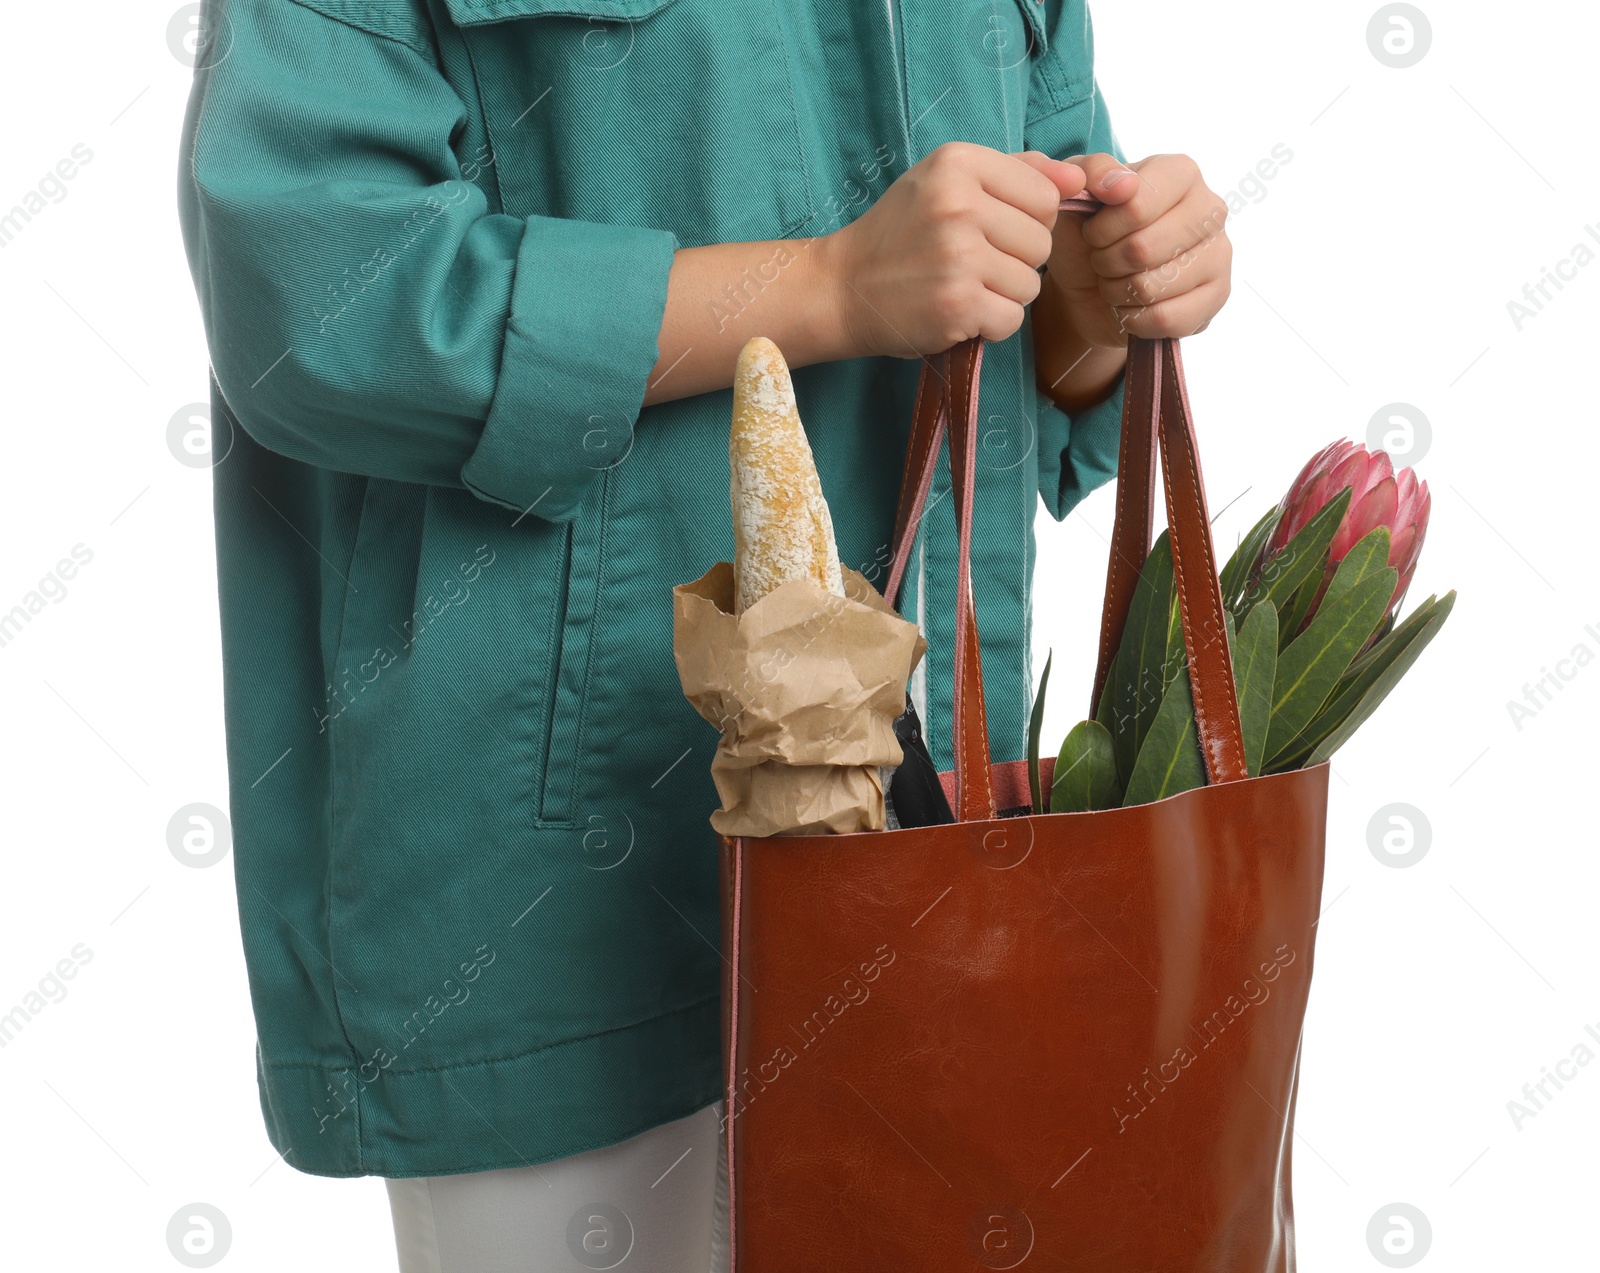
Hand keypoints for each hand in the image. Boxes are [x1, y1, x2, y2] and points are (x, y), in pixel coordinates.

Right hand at [821, 141, 1062, 358]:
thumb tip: (1080, 180)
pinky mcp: (958, 303)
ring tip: (962, 286)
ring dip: (1003, 295)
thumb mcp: (946, 183)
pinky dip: (990, 324)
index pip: (1045, 195)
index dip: (1026, 220)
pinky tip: (959, 311)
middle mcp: (960, 204)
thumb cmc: (899, 235)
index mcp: (958, 163)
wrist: (842, 288)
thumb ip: (1015, 173)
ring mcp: (959, 255)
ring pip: (1031, 284)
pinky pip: (1012, 319)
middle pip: (1042, 242)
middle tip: (970, 263)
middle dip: (1016, 261)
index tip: (988, 230)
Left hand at [1019, 151, 1232, 347]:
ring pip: (1152, 287)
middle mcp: (1210, 209)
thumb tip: (1120, 184)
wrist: (1091, 286)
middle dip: (1106, 261)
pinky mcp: (1217, 297)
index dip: (1101, 228)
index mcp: (1180, 173)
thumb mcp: (1076, 196)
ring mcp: (1219, 254)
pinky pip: (1165, 319)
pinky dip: (1133, 319)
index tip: (1092, 232)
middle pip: (1143, 249)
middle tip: (1102, 259)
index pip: (1136, 204)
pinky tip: (1130, 306)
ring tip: (1116, 280)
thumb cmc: (1087, 234)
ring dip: (1117, 291)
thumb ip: (1091, 172)